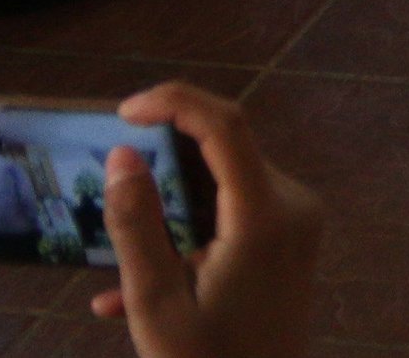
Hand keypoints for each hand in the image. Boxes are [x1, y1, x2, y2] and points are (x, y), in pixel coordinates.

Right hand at [89, 84, 318, 357]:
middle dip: (165, 155)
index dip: (174, 102)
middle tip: (110, 178)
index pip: (224, 124)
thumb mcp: (155, 306)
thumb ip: (136, 227)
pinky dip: (188, 235)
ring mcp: (297, 224)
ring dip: (171, 203)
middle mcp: (292, 206)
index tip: (124, 111)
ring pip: (225, 183)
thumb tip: (123, 156)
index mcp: (264, 216)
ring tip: (118, 246)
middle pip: (225, 150)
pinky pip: (234, 215)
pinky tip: (134, 289)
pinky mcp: (292, 242)